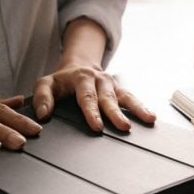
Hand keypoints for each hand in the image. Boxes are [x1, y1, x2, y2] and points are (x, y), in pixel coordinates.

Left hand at [33, 63, 156, 131]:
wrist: (79, 66)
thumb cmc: (62, 80)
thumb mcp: (46, 83)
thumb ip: (42, 97)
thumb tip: (43, 114)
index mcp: (82, 79)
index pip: (87, 98)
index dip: (92, 113)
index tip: (97, 126)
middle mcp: (100, 81)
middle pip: (108, 99)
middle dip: (116, 113)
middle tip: (124, 127)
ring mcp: (112, 85)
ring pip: (125, 97)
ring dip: (137, 108)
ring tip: (149, 119)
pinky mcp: (120, 89)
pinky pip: (132, 98)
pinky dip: (142, 107)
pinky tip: (151, 116)